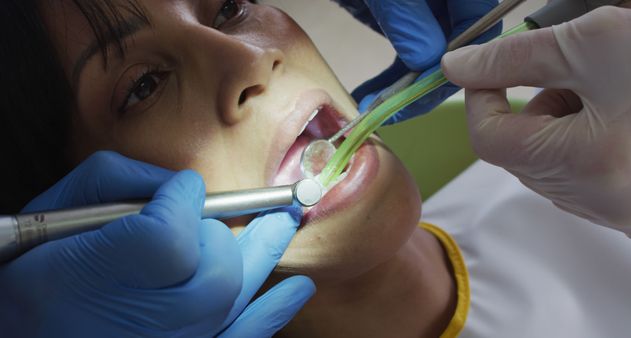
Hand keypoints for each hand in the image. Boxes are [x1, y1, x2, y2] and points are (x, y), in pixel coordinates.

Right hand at [0, 151, 314, 336]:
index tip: (177, 192)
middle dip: (217, 232)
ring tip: (287, 220)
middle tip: (209, 221)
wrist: (26, 332)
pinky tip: (297, 289)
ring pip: (235, 292)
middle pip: (217, 264)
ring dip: (263, 251)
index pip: (174, 230)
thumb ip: (122, 181)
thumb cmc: (33, 271)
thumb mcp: (61, 210)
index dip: (181, 201)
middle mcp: (145, 319)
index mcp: (103, 275)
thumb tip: (184, 185)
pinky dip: (272, 313)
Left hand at [350, 0, 499, 123]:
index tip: (426, 89)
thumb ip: (408, 17)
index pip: (479, 27)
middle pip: (455, 49)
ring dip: (403, 86)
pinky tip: (372, 93)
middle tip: (395, 108)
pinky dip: (389, 76)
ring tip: (376, 107)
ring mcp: (426, 10)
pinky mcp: (403, 18)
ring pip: (428, 57)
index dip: (459, 63)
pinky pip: (405, 53)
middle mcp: (448, 1)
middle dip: (425, 82)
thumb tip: (428, 59)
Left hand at [442, 6, 630, 236]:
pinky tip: (626, 104)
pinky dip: (593, 134)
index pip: (488, 136)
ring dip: (565, 116)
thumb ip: (519, 55)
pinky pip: (591, 169)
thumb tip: (459, 66)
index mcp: (584, 166)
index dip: (482, 94)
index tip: (490, 62)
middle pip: (524, 149)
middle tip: (568, 65)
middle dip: (534, 101)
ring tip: (607, 80)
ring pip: (557, 159)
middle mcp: (602, 199)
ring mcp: (625, 206)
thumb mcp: (597, 44)